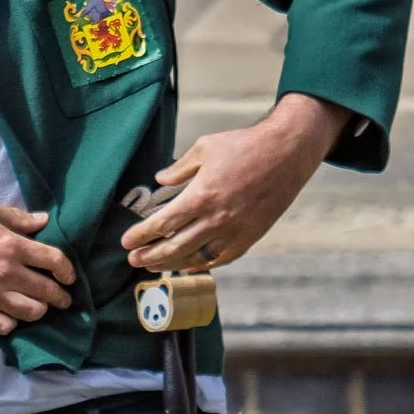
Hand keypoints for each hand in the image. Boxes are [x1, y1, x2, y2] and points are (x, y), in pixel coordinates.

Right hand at [0, 199, 74, 335]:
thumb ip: (17, 218)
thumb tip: (44, 221)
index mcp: (11, 244)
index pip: (55, 261)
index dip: (68, 271)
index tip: (68, 276)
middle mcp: (6, 272)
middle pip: (48, 291)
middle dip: (61, 297)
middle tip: (62, 299)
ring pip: (32, 312)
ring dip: (39, 310)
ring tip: (37, 307)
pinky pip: (5, 326)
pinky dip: (12, 322)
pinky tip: (10, 315)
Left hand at [121, 92, 348, 270]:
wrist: (288, 152)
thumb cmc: (244, 146)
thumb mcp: (204, 148)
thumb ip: (179, 168)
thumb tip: (160, 180)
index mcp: (202, 195)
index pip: (163, 223)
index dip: (142, 235)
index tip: (126, 242)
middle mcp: (218, 217)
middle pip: (176, 246)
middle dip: (150, 256)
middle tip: (133, 260)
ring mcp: (236, 229)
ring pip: (198, 256)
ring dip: (172, 263)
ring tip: (153, 266)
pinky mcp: (252, 235)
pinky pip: (223, 257)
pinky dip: (203, 264)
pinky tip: (188, 265)